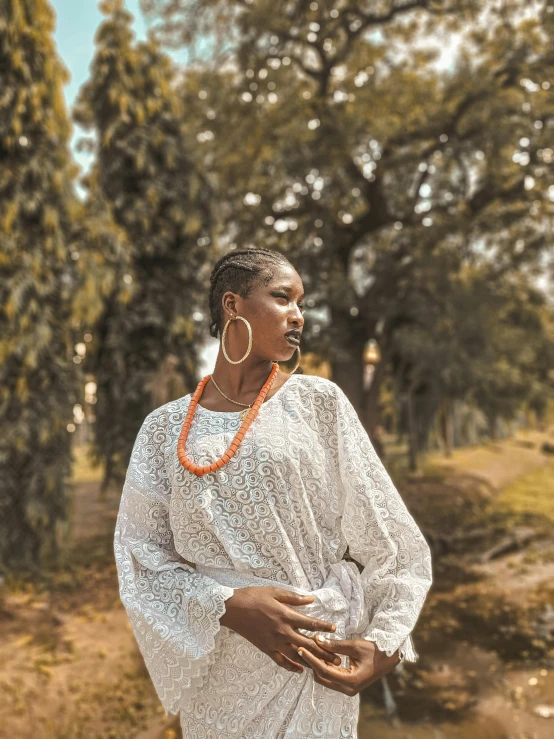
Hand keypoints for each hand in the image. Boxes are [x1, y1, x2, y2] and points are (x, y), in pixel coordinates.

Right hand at [220, 586, 342, 672]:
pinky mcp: (267, 649)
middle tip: (337, 658)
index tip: (334, 629)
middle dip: (324, 651)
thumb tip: (311, 599)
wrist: (233, 609)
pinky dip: (292, 667)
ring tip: (325, 667)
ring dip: (312, 662)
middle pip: (308, 644)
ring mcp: (275, 643)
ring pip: (297, 656)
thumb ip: (294, 598)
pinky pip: (281, 661)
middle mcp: (283, 632)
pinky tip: (301, 670)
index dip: (323, 627)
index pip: (310, 624)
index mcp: (286, 616)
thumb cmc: (254, 597)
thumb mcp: (275, 592)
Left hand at [296, 635, 400, 695]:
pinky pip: (331, 677)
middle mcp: (348, 689)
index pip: (324, 670)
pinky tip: (319, 654)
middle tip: (302, 647)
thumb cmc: (375, 650)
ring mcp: (348, 689)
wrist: (389, 658)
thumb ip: (335, 645)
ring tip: (309, 649)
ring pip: (325, 678)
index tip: (301, 649)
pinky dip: (324, 666)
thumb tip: (316, 639)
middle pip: (322, 677)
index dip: (311, 659)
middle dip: (311, 663)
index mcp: (351, 681)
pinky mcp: (348, 685)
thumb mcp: (355, 645)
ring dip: (317, 665)